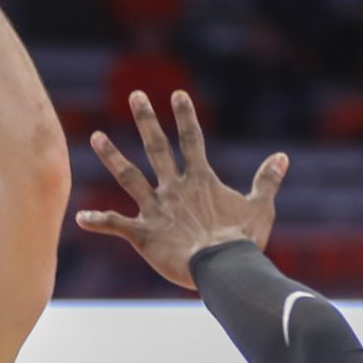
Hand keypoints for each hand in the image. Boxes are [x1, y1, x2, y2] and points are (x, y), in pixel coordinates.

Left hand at [77, 90, 288, 291]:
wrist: (224, 269)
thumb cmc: (243, 241)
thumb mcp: (259, 208)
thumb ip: (266, 181)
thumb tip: (282, 156)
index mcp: (200, 180)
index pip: (192, 139)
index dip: (185, 116)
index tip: (177, 94)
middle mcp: (174, 189)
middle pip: (157, 148)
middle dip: (147, 120)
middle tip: (136, 95)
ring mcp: (156, 209)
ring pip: (129, 177)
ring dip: (112, 157)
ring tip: (95, 136)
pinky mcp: (143, 234)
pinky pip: (116, 225)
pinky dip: (98, 220)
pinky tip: (79, 216)